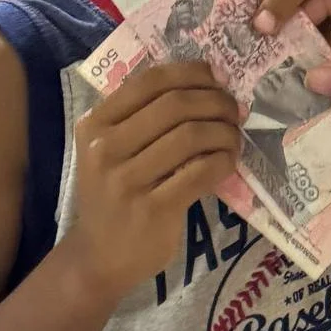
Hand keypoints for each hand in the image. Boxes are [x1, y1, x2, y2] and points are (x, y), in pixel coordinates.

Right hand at [67, 61, 241, 297]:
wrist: (99, 257)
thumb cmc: (113, 195)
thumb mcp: (111, 150)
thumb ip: (144, 117)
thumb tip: (211, 82)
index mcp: (95, 124)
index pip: (150, 81)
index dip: (192, 74)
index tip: (219, 80)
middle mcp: (105, 148)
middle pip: (176, 104)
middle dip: (216, 101)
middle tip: (235, 111)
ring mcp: (127, 180)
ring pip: (192, 135)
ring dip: (225, 132)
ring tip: (234, 138)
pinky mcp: (153, 209)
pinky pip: (201, 171)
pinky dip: (224, 160)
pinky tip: (229, 162)